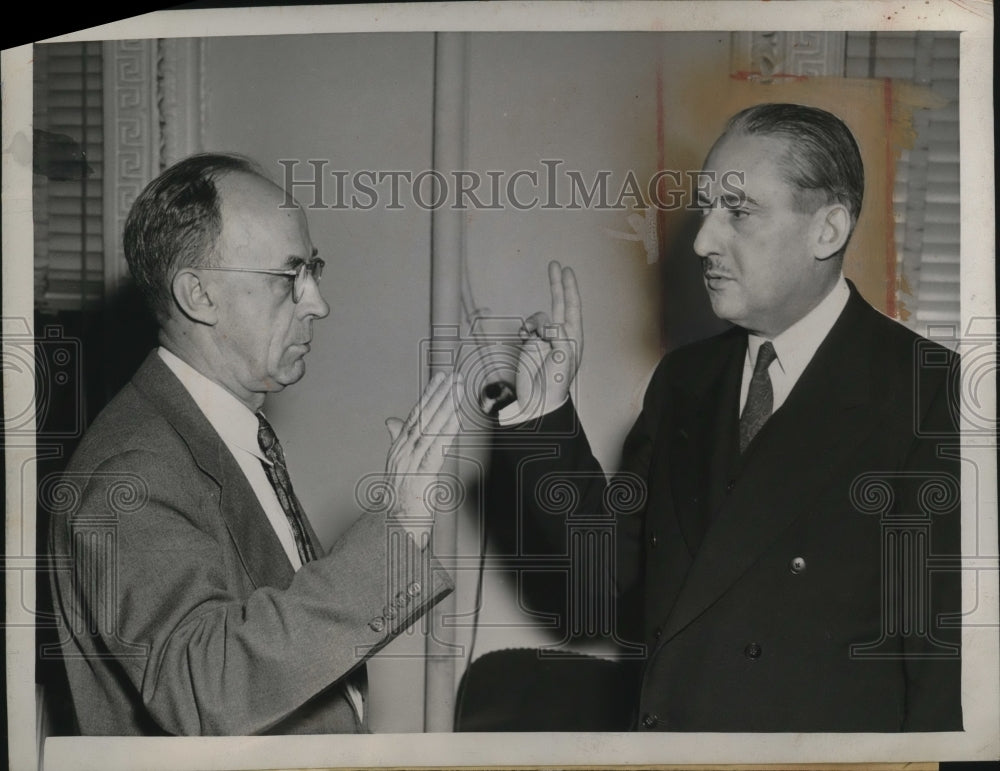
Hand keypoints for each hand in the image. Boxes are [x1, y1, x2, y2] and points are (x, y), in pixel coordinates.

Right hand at [383, 372, 462, 538]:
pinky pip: (435, 451)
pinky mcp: (421, 478)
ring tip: (457, 393)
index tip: (440, 379)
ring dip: (445, 409)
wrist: (394, 529)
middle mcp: (403, 453)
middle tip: (453, 378)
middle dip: (439, 396)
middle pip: (423, 419)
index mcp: (399, 449)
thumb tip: (392, 420)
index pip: (415, 416)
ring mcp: (410, 465)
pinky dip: (446, 434)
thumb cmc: (401, 500)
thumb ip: (397, 441)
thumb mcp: (397, 466)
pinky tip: (456, 421)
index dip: (428, 396)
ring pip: (430, 431)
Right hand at [514, 261, 582, 415]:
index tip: (566, 271)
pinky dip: (525, 328)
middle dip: (556, 284)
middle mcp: (560, 335)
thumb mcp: (564, 357)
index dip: (570, 288)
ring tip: (535, 337)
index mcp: (574, 337)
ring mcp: (544, 338)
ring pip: (539, 317)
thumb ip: (559, 336)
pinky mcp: (530, 343)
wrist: (537, 399)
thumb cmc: (555, 382)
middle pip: (559, 303)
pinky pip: (527, 326)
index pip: (572, 307)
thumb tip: (549, 324)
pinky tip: (525, 336)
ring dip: (536, 322)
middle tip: (554, 264)